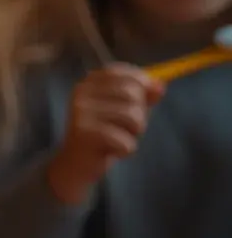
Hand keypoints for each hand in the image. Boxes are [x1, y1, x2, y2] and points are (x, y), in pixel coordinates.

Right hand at [47, 63, 163, 204]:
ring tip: (120, 139)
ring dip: (135, 133)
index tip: (148, 97)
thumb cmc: (105, 135)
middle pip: (131, 92)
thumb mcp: (126, 112)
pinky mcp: (84, 133)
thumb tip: (160, 85)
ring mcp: (81, 111)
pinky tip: (113, 151)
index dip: (141, 83)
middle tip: (129, 127)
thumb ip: (143, 97)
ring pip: (132, 116)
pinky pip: (124, 140)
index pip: (121, 72)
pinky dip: (126, 149)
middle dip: (140, 113)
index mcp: (90, 83)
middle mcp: (82, 92)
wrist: (77, 164)